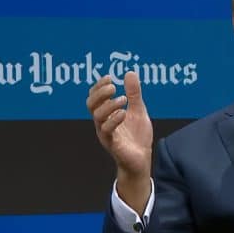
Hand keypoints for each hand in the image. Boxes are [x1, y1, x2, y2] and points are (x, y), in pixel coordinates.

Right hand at [86, 72, 152, 213]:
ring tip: (123, 99)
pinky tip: (124, 113)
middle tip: (113, 86)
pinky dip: (114, 119)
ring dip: (108, 104)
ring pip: (97, 116)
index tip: (110, 77)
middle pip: (91, 104)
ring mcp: (105, 133)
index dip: (99, 86)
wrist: (142, 159)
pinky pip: (106, 131)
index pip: (95, 97)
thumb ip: (133, 94)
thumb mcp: (138, 111)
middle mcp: (102, 122)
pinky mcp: (112, 144)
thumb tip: (129, 73)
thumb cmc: (137, 136)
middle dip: (99, 93)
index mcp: (107, 114)